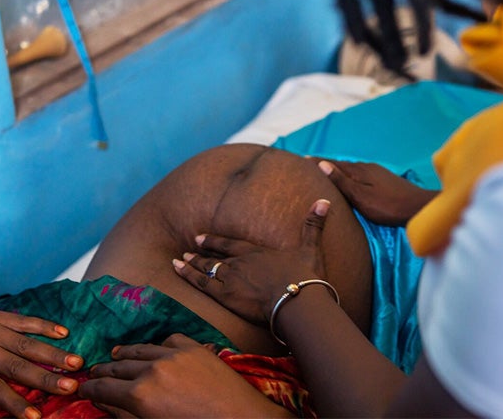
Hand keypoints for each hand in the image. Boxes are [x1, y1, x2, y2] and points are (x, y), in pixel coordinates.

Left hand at [0, 296, 83, 418]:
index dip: (15, 403)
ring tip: (76, 362)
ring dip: (54, 354)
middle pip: (18, 366)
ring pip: (28, 344)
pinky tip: (64, 332)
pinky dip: (45, 326)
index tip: (36, 417)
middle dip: (46, 378)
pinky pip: (24, 321)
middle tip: (71, 386)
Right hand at [80, 333, 291, 417]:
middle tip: (93, 372)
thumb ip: (127, 416)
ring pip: (141, 349)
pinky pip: (169, 340)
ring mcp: (175, 355)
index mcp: (140, 395)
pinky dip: (158, 344)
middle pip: (119, 367)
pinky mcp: (195, 348)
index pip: (104, 389)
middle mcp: (153, 369)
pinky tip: (154, 348)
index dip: (90, 390)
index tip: (82, 389)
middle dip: (103, 371)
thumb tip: (107, 406)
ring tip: (115, 354)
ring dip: (126, 353)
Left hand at [173, 199, 329, 324]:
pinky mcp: (226, 295)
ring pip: (206, 270)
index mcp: (257, 252)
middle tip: (188, 249)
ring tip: (178, 261)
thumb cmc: (305, 277)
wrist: (297, 301)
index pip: (231, 244)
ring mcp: (231, 279)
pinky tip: (177, 271)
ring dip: (191, 265)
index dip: (215, 241)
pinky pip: (202, 285)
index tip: (201, 238)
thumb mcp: (311, 248)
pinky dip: (188, 277)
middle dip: (201, 253)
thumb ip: (314, 225)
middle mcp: (240, 263)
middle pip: (216, 258)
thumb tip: (324, 201)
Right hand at [313, 159, 437, 225]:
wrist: (419, 208)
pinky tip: (350, 181)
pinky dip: (348, 176)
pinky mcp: (383, 180)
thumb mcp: (361, 196)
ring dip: (337, 170)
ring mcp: (376, 173)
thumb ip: (342, 182)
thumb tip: (322, 165)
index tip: (301, 160)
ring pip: (351, 170)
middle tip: (309, 165)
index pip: (332, 163)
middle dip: (325, 164)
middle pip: (341, 164)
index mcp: (359, 170)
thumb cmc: (388, 206)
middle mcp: (366, 168)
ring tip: (325, 173)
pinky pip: (359, 175)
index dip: (317, 162)